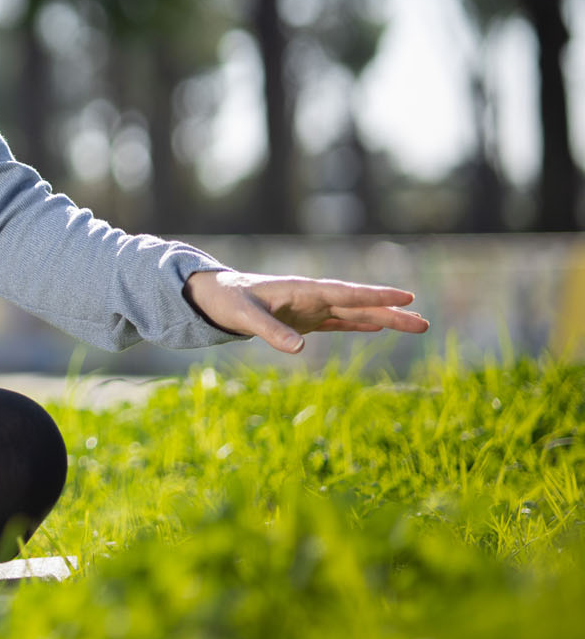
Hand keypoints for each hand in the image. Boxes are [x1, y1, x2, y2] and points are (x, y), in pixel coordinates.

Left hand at [183, 269, 428, 354]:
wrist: (214, 296)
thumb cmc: (228, 301)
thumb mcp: (245, 317)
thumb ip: (270, 331)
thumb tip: (299, 349)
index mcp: (302, 289)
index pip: (346, 293)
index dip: (375, 295)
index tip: (405, 296)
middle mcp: (312, 297)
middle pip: (359, 304)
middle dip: (391, 312)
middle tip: (424, 322)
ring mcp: (311, 308)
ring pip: (354, 313)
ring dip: (383, 319)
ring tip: (416, 325)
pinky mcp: (305, 319)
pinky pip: (338, 321)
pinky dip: (359, 324)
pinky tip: (378, 327)